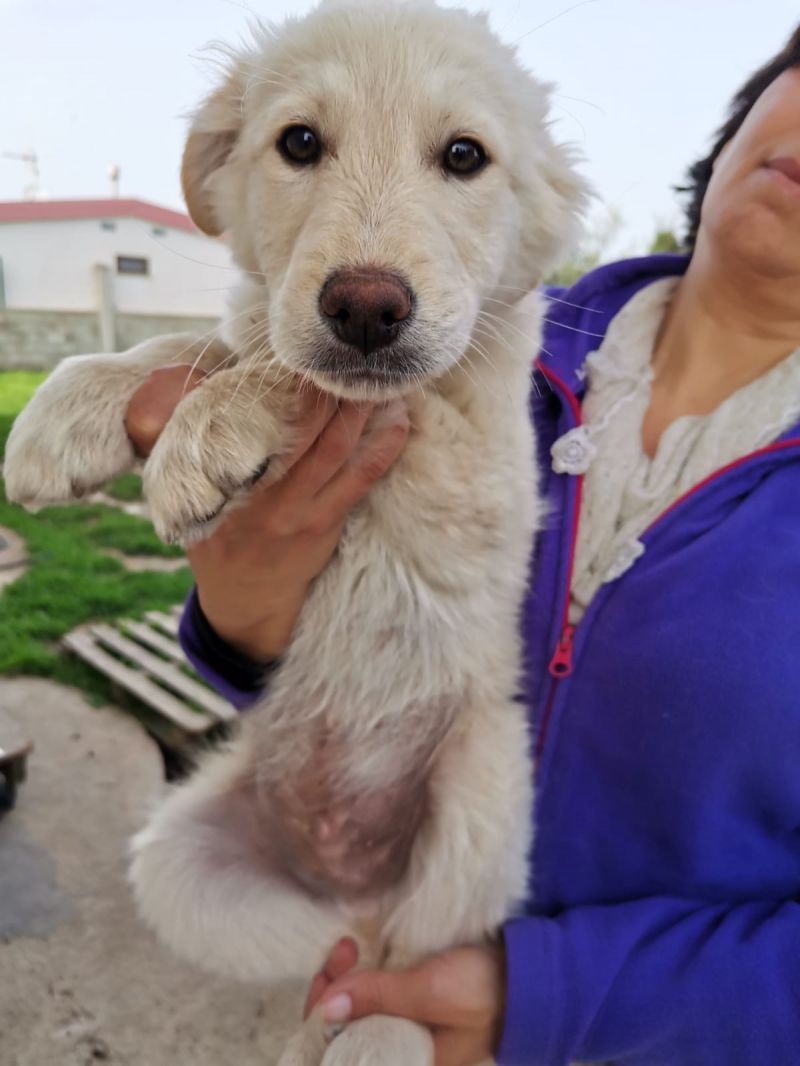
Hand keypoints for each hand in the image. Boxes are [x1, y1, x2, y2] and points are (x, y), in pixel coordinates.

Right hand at [125, 365, 408, 659]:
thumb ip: (177, 440)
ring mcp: (302, 511)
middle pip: (306, 429)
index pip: (257, 423)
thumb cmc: (216, 536)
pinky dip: (383, 447)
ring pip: (340, 449)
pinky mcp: (327, 523)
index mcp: (228, 481)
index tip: (298, 356)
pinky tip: (399, 419)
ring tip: (379, 375)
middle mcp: (266, 495)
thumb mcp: (183, 492)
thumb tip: (179, 383)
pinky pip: (362, 479)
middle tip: (349, 354)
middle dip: (330, 389)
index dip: (282, 387)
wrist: (243, 601)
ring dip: (363, 410)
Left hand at [306, 940, 505, 1065]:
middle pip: (342, 1029)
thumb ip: (379, 997)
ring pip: (353, 1009)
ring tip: (350, 946)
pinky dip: (361, 975)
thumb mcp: (430, 993)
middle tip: (344, 951)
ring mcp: (404, 1027)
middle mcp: (397, 1051)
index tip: (325, 980)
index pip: (342, 1054)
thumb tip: (326, 1008)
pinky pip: (372, 996)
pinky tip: (360, 952)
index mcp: (403, 1063)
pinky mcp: (412, 1005)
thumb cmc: (484, 992)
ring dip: (344, 979)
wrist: (529, 975)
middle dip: (332, 991)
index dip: (321, 1019)